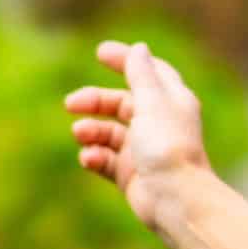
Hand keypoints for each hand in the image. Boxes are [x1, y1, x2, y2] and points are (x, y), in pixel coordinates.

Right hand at [64, 39, 215, 236]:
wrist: (176, 199)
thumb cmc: (167, 148)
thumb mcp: (152, 103)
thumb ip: (142, 75)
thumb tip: (139, 49)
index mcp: (171, 102)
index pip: (148, 73)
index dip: (126, 61)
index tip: (101, 52)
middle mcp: (158, 124)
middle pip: (120, 103)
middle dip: (95, 101)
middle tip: (71, 103)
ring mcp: (143, 150)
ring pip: (108, 132)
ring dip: (90, 130)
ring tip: (81, 134)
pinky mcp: (130, 174)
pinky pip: (105, 159)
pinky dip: (94, 156)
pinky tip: (89, 158)